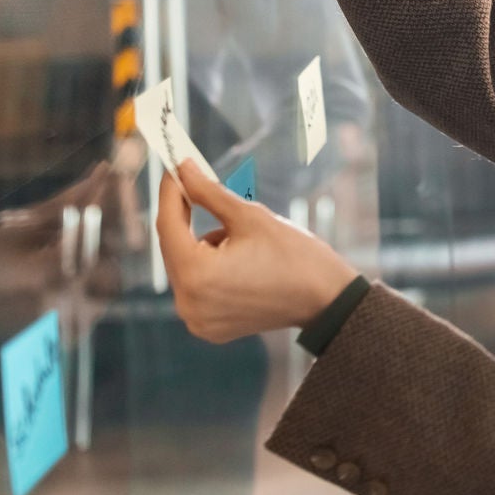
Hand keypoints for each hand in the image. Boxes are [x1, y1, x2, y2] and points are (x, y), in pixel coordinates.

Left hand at [157, 159, 358, 343]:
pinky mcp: (207, 327)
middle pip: (174, 249)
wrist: (326, 299)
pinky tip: (240, 265)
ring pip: (186, 268)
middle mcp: (188, 303)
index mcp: (197, 275)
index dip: (170, 192)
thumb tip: (184, 170)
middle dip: (187, 219)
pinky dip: (210, 271)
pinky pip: (197, 288)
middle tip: (199, 189)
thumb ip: (210, 193)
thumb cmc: (295, 255)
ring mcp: (197, 320)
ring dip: (202, 247)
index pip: (168, 226)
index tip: (174, 167)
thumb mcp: (252, 217)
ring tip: (243, 243)